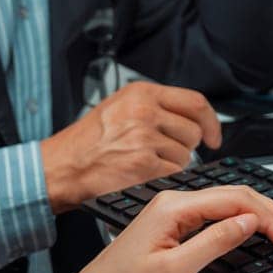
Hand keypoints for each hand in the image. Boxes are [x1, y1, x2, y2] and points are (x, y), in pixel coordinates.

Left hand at [19, 185, 272, 272]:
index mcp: (174, 206)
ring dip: (264, 217)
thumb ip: (215, 241)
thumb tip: (251, 221)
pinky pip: (218, 216)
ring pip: (230, 206)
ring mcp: (174, 212)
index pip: (237, 202)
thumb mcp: (174, 270)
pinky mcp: (174, 226)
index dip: (271, 219)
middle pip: (238, 198)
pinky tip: (261, 228)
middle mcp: (175, 202)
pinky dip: (245, 222)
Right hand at [40, 81, 221, 211]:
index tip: (213, 136)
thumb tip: (193, 118)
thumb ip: (155, 107)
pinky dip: (162, 178)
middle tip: (162, 154)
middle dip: (184, 148)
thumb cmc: (87, 143)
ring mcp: (143, 137)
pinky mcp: (142, 164)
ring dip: (171, 165)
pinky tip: (141, 175)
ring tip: (143, 163)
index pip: (195, 103)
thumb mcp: (119, 108)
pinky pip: (173, 173)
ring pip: (185, 155)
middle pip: (192, 132)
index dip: (211, 122)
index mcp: (141, 93)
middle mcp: (143, 111)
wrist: (59, 168)